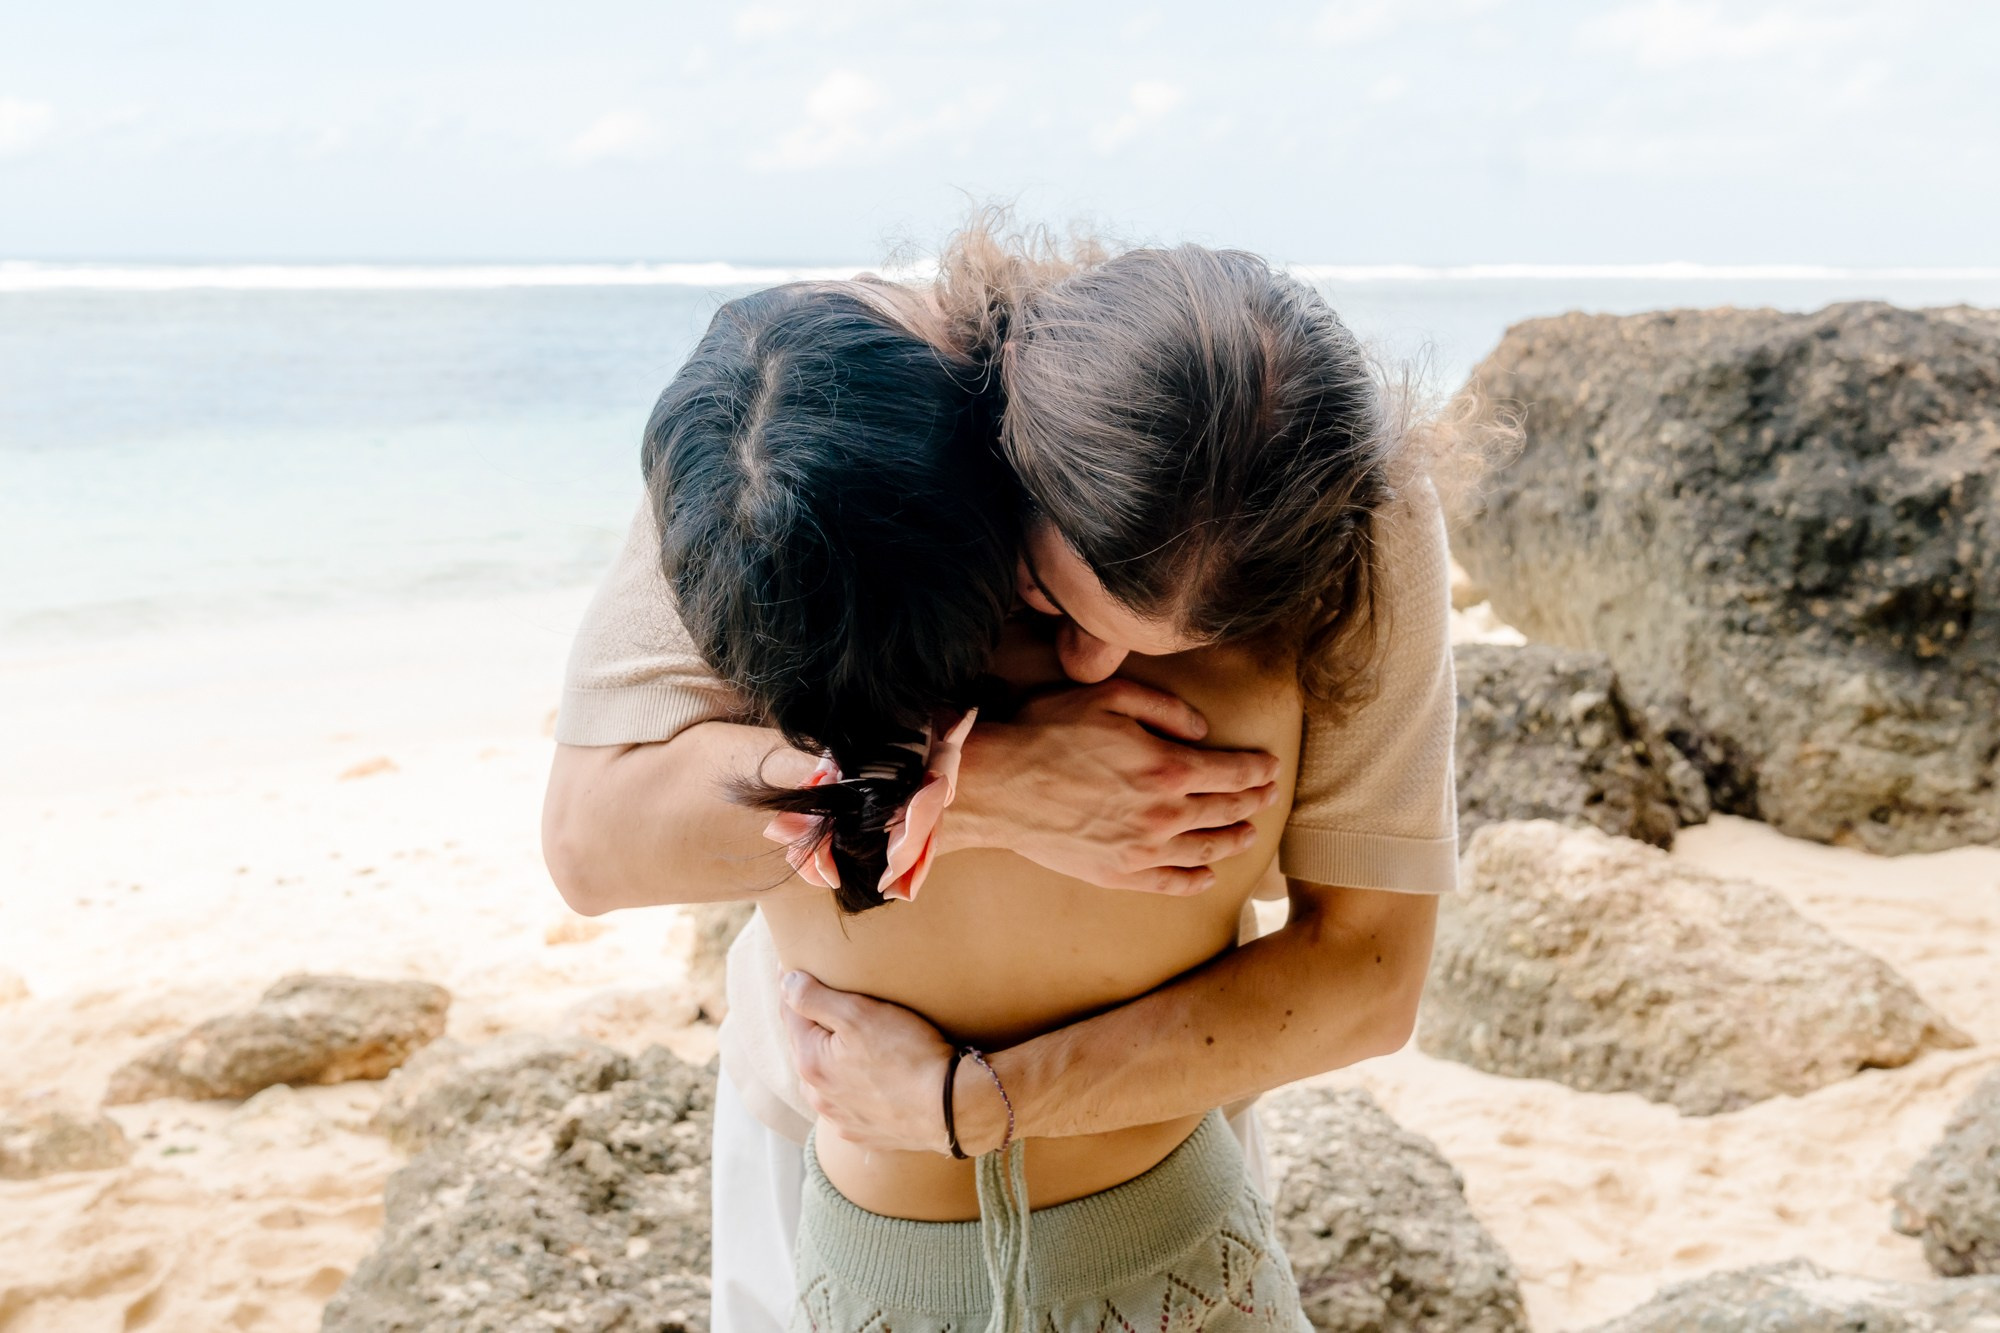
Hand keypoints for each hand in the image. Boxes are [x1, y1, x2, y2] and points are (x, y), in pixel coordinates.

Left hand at [781, 970, 998, 1153]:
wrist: (952, 1109)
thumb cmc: (908, 1056)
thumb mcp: (860, 1014)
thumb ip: (815, 997)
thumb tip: (786, 982)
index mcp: (810, 1063)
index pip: (791, 1013)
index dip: (796, 986)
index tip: (802, 968)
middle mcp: (819, 1096)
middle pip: (809, 1047)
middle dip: (818, 1025)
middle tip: (839, 1003)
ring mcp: (842, 1119)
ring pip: (829, 1078)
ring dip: (836, 1060)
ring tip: (861, 1042)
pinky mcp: (867, 1134)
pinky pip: (853, 1103)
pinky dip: (858, 1087)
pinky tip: (877, 1077)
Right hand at [942, 680, 1280, 894]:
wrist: (999, 787)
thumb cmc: (1046, 733)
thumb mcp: (1108, 696)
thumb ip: (1163, 708)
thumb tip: (1201, 730)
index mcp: (1167, 767)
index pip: (1231, 772)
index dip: (1257, 770)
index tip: (1270, 768)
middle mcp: (1165, 814)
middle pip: (1226, 811)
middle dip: (1254, 803)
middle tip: (1269, 797)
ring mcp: (1144, 850)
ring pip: (1206, 849)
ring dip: (1234, 840)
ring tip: (1248, 834)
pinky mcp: (1119, 874)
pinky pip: (1171, 883)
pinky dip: (1196, 880)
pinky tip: (1208, 876)